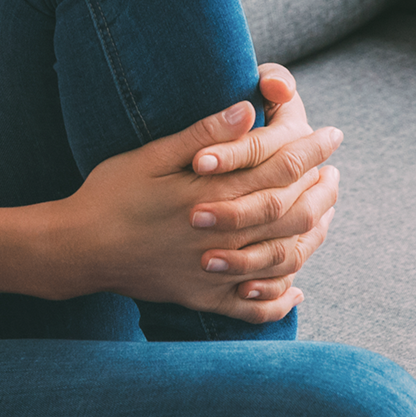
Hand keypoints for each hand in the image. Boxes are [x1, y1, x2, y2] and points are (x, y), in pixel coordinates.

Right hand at [58, 89, 340, 322]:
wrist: (79, 248)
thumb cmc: (109, 194)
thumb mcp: (149, 156)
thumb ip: (202, 135)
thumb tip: (246, 110)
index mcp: (209, 196)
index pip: (277, 169)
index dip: (309, 151)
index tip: (330, 135)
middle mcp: (222, 237)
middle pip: (291, 213)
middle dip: (321, 189)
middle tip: (336, 172)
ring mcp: (216, 273)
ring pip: (284, 257)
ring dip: (312, 235)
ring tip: (325, 216)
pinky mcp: (204, 297)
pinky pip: (255, 306)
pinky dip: (281, 299)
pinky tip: (295, 288)